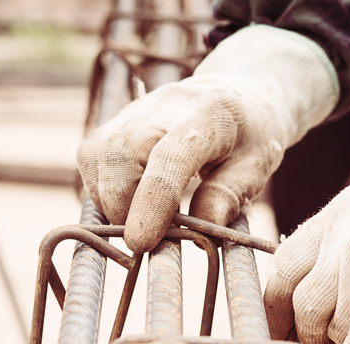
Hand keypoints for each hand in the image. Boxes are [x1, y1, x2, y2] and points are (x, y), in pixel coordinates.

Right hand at [77, 25, 337, 252]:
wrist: (225, 95)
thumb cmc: (244, 137)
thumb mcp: (258, 164)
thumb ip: (232, 193)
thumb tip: (207, 224)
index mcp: (207, 113)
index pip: (170, 157)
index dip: (153, 202)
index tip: (141, 242)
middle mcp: (159, 107)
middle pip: (121, 156)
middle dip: (125, 208)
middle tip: (150, 238)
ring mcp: (127, 115)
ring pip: (98, 161)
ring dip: (114, 204)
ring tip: (147, 218)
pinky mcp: (106, 129)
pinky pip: (91, 166)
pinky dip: (105, 195)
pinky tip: (133, 203)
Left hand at [264, 162, 349, 343]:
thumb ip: (347, 242)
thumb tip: (307, 286)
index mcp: (345, 210)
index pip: (284, 263)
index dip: (276, 302)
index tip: (279, 324)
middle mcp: (346, 240)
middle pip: (300, 305)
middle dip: (310, 332)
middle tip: (330, 343)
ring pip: (329, 335)